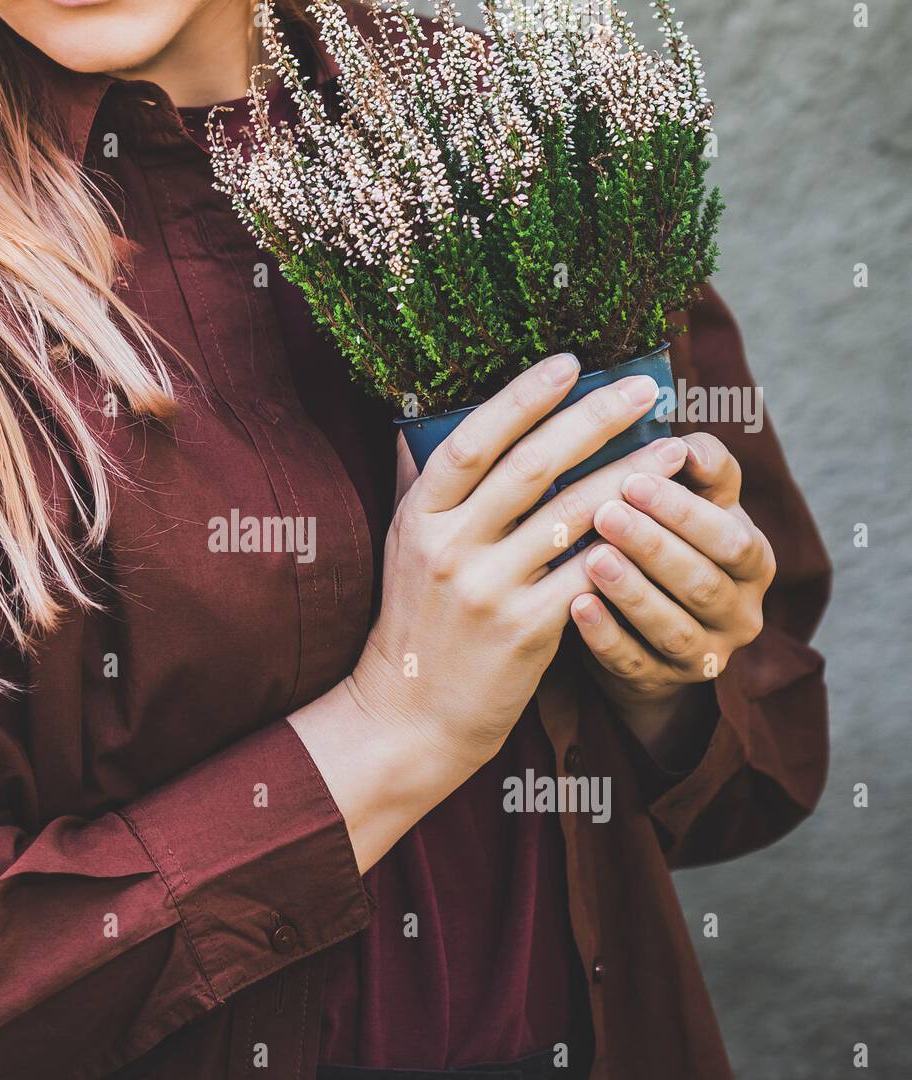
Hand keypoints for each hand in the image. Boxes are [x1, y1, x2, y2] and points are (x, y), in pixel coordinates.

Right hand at [292, 352, 688, 871]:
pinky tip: (662, 520)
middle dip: (594, 420)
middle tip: (644, 390)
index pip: (472, 441)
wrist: (408, 717)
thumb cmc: (415, 624)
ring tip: (674, 448)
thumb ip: (421, 486)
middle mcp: (448, 547)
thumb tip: (426, 418)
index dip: (522, 397)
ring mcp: (486, 589)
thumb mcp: (404, 549)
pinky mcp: (525, 631)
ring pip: (570, 515)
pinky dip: (626, 542)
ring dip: (629, 475)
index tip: (571, 362)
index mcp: (418, 518)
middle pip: (530, 466)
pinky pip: (587, 572)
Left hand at [569, 430, 775, 750]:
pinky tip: (576, 605)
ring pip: (671, 627)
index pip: (731, 538)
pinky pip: (632, 662)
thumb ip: (697, 471)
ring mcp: (702, 655)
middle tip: (606, 512)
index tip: (636, 477)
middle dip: (654, 546)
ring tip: (593, 557)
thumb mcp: (691, 507)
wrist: (649, 631)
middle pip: (703, 582)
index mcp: (753, 562)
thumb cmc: (667, 545)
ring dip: (632, 591)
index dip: (686, 511)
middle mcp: (740, 613)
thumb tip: (686, 444)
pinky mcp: (658, 683)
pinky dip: (605, 635)